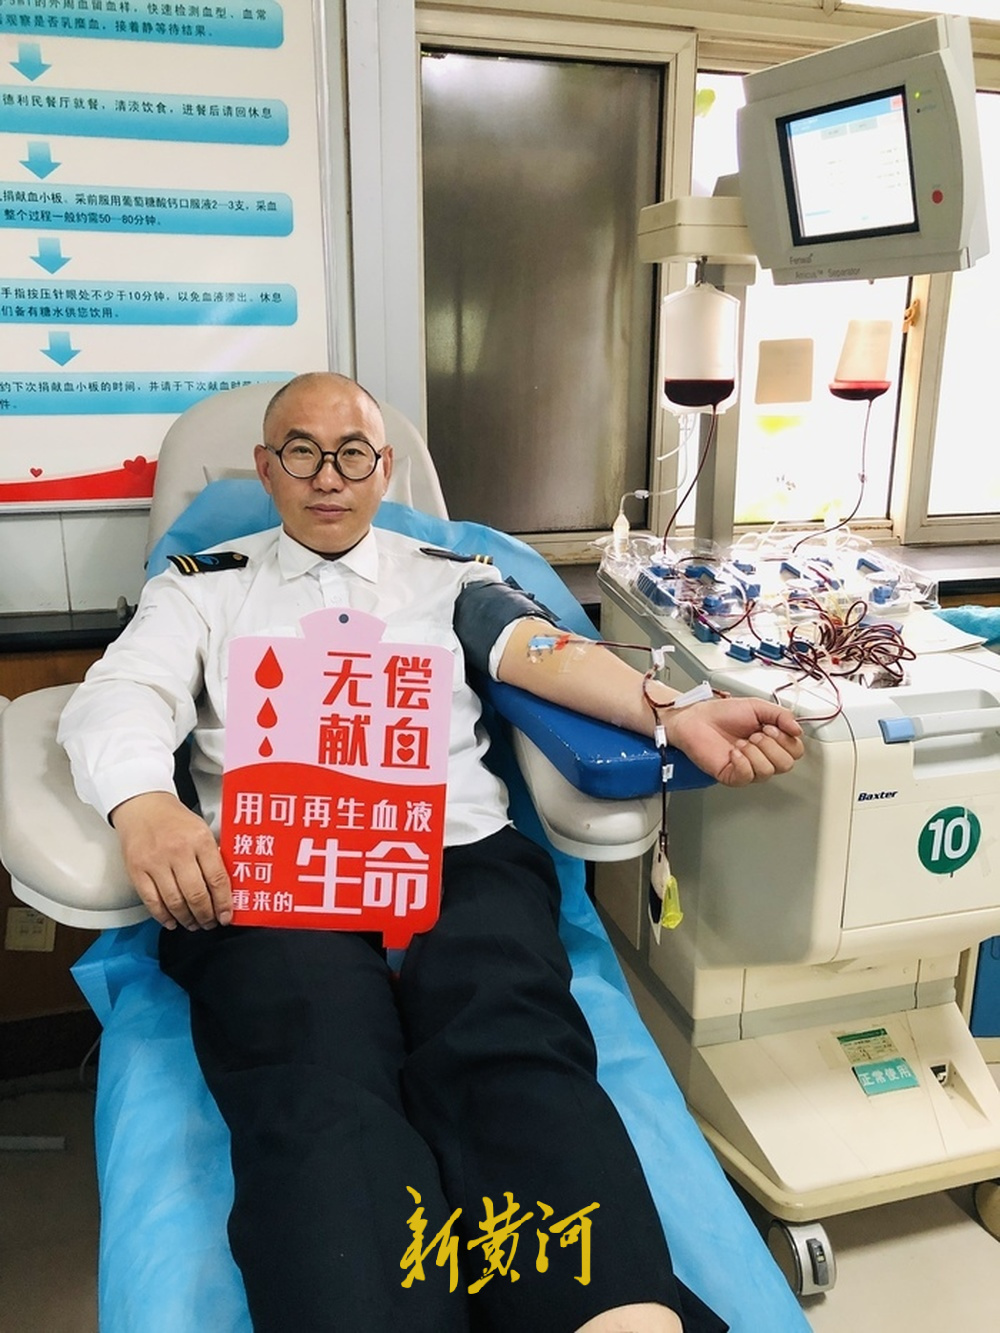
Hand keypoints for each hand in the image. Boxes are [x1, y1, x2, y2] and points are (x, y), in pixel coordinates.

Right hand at [110, 791, 231, 929]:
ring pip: (175, 902)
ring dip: (186, 919)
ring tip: (193, 923)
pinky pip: (152, 901)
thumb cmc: (175, 819)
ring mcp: (155, 862)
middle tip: (210, 922)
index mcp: (199, 840)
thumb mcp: (202, 829)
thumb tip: (227, 889)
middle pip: (196, 895)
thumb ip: (213, 856)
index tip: (227, 916)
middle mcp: (178, 851)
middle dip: (206, 915)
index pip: (217, 879)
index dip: (224, 903)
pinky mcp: (137, 870)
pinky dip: (163, 916)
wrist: (142, 805)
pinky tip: (172, 921)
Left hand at [662, 697, 803, 787]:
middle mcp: (762, 756)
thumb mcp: (757, 706)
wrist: (696, 719)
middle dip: (771, 746)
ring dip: (754, 752)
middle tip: (754, 734)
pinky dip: (742, 762)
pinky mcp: (732, 776)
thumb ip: (781, 715)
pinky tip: (733, 752)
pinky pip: (747, 777)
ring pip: (767, 771)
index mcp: (772, 741)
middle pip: (786, 765)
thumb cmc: (722, 713)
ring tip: (740, 742)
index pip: (795, 751)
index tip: (769, 726)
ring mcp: (748, 768)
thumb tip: (798, 730)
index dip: (785, 740)